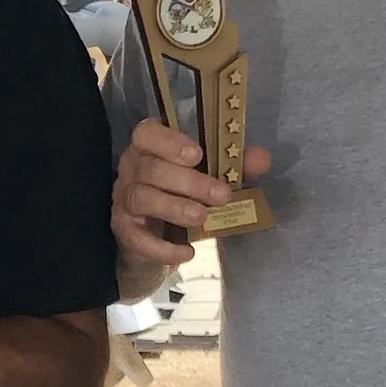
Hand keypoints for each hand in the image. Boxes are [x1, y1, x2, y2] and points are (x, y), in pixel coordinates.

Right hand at [112, 117, 272, 295]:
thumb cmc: (184, 196)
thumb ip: (235, 166)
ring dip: (174, 207)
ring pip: (141, 198)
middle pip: (151, 169)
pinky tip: (187, 252)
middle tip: (221, 196)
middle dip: (189, 182)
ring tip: (202, 218)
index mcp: (150, 148)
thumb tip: (262, 158)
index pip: (146, 133)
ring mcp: (123, 201)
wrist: (156, 242)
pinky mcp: (124, 231)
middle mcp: (131, 170)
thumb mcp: (211, 178)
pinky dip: (162, 247)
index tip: (197, 154)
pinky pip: (137, 238)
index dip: (169, 141)